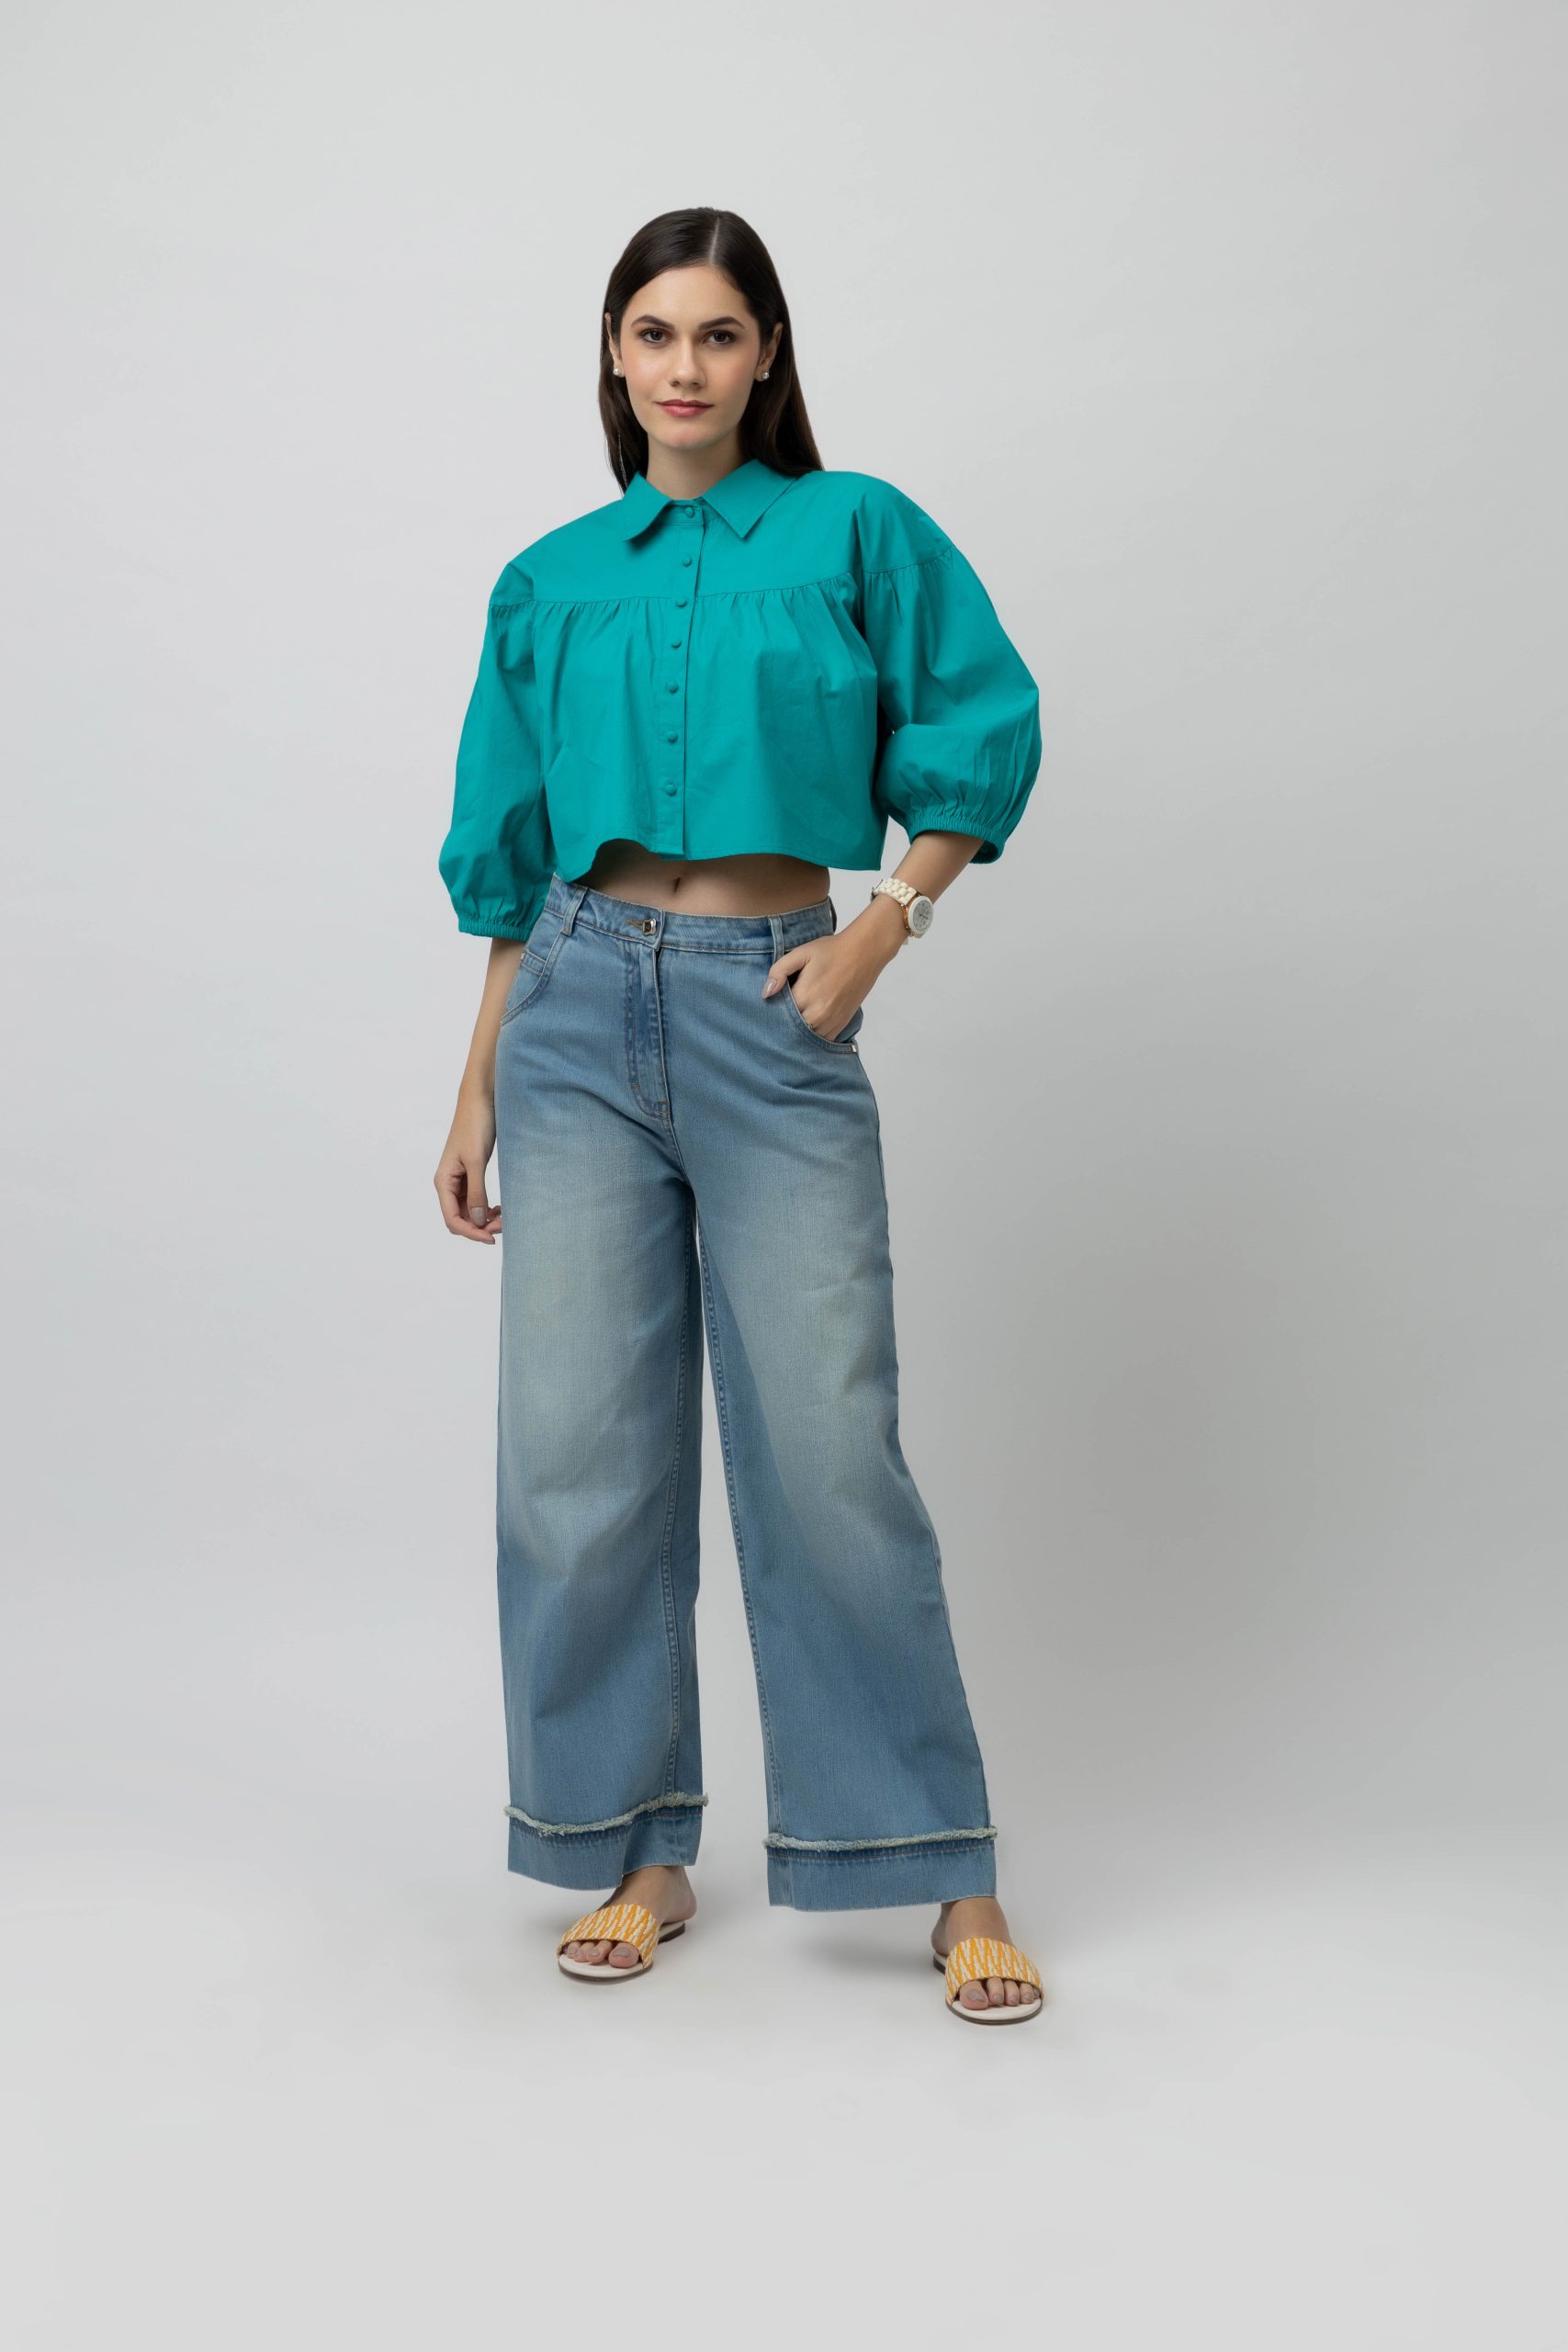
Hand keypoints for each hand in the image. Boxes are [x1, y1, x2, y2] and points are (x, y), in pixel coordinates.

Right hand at [435, 1089, 502, 1241]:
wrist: (480, 1100)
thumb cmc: (475, 1125)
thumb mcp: (477, 1161)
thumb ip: (477, 1192)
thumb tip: (478, 1222)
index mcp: (443, 1181)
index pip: (452, 1219)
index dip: (471, 1233)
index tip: (492, 1238)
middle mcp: (448, 1184)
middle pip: (459, 1219)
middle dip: (479, 1227)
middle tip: (504, 1224)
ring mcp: (458, 1180)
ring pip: (468, 1211)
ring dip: (484, 1219)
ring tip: (504, 1217)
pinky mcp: (470, 1174)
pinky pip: (474, 1200)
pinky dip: (485, 1208)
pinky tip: (498, 1208)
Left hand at [762, 908, 901, 1038]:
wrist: (864, 952)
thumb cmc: (831, 950)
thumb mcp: (800, 953)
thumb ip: (779, 971)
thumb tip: (765, 993)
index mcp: (805, 996)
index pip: (779, 1013)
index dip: (772, 1011)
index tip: (770, 1006)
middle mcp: (818, 1013)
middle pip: (791, 1030)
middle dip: (783, 1024)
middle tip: (778, 1015)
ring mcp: (831, 1021)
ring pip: (806, 1038)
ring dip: (798, 1032)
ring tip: (793, 1021)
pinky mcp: (841, 1023)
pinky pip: (823, 1039)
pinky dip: (813, 1036)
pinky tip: (808, 1025)